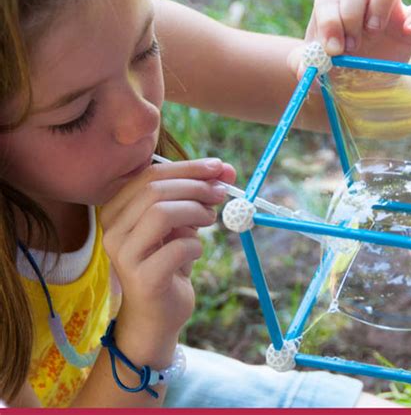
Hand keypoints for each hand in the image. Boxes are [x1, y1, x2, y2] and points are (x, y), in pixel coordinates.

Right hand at [100, 158, 234, 344]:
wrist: (157, 314)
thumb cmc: (168, 262)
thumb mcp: (181, 223)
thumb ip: (196, 196)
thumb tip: (225, 171)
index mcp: (118, 209)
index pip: (150, 175)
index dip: (188, 167)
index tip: (218, 167)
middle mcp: (113, 229)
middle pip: (155, 190)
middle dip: (195, 186)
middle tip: (220, 192)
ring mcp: (124, 255)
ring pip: (161, 213)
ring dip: (195, 210)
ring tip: (210, 219)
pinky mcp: (142, 279)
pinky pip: (177, 248)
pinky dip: (196, 245)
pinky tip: (196, 252)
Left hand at [289, 0, 410, 76]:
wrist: (358, 83)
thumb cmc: (334, 69)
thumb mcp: (314, 71)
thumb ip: (302, 68)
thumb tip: (302, 69)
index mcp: (332, 5)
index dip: (330, 21)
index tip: (333, 50)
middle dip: (350, 15)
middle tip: (351, 47)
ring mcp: (387, 5)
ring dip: (380, 2)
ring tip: (373, 32)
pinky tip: (408, 32)